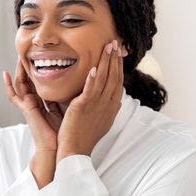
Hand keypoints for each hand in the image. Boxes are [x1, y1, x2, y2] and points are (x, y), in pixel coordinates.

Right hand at [3, 57, 63, 151]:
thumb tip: (80, 80)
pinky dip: (8, 86)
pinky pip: (14, 96)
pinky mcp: (25, 110)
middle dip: (28, 66)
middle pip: (29, 80)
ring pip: (21, 84)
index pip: (40, 81)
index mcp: (44, 102)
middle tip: (28, 50)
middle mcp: (34, 102)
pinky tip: (5, 74)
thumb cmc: (64, 132)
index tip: (42, 55)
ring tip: (18, 56)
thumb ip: (67, 96)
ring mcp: (28, 106)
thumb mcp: (67, 108)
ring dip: (19, 71)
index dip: (39, 69)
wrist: (57, 148)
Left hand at [56, 40, 124, 162]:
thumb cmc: (86, 137)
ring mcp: (96, 106)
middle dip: (115, 59)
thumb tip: (117, 101)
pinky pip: (90, 90)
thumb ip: (109, 109)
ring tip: (108, 47)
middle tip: (115, 43)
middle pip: (114, 77)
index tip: (118, 54)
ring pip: (104, 80)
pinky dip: (92, 79)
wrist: (76, 151)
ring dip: (106, 62)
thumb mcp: (103, 122)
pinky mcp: (83, 108)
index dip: (119, 66)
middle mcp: (107, 105)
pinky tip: (93, 68)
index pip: (118, 82)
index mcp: (112, 107)